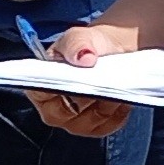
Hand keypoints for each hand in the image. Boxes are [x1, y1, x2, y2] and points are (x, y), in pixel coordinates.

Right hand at [28, 20, 139, 136]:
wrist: (112, 51)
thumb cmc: (88, 45)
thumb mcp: (79, 37)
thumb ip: (76, 45)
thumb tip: (84, 58)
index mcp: (40, 82)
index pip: (39, 91)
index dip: (58, 87)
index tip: (78, 79)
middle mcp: (53, 107)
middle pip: (66, 112)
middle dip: (88, 97)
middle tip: (104, 81)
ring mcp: (73, 121)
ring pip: (88, 122)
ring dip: (105, 104)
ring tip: (116, 87)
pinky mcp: (95, 127)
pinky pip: (106, 126)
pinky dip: (117, 113)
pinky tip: (123, 98)